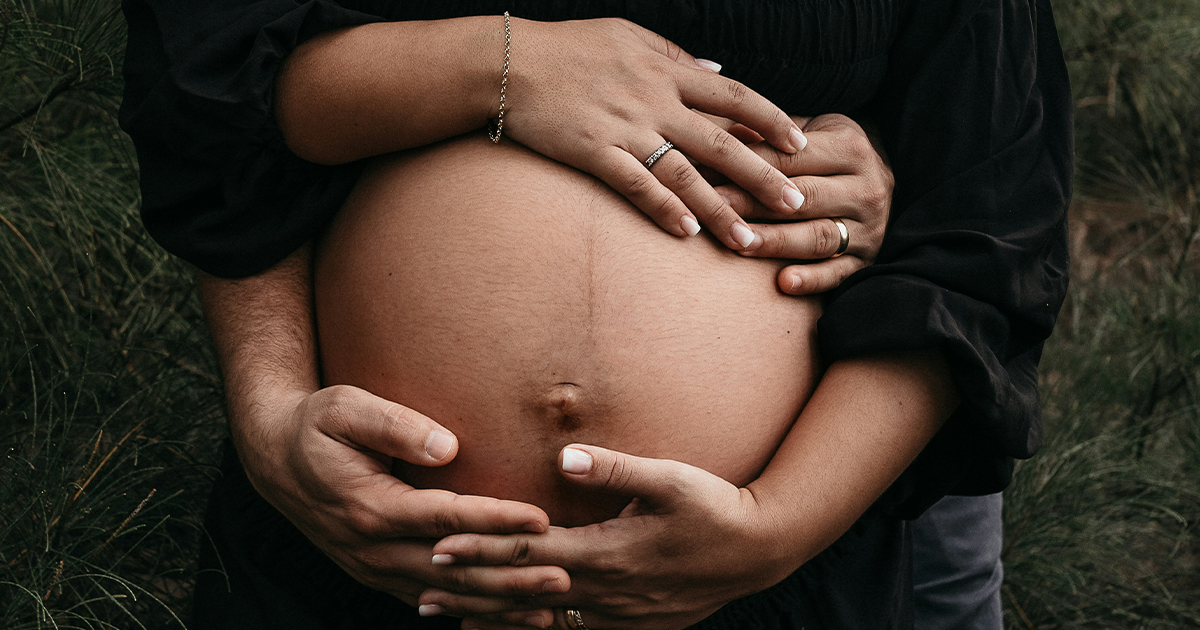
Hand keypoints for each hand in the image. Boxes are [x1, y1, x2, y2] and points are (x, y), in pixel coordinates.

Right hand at [238, 384, 568, 606]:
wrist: (275, 461)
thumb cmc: (316, 426)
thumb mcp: (343, 409)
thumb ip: (394, 424)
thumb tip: (449, 446)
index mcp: (370, 506)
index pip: (445, 517)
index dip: (495, 519)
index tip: (541, 518)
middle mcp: (373, 548)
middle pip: (454, 568)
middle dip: (511, 574)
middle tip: (564, 574)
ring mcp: (374, 569)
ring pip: (446, 595)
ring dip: (499, 603)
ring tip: (550, 607)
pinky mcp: (380, 576)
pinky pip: (432, 601)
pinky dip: (473, 612)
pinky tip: (510, 617)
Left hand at [418, 445, 791, 629]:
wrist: (758, 551)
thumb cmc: (714, 507)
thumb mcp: (670, 479)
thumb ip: (614, 469)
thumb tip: (563, 457)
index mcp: (608, 552)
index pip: (529, 552)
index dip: (481, 549)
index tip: (438, 544)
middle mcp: (607, 590)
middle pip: (525, 592)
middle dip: (471, 590)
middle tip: (420, 590)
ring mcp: (620, 613)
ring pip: (544, 619)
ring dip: (494, 616)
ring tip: (450, 618)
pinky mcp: (634, 622)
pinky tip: (513, 629)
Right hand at [507, 18, 807, 251]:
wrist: (511, 63)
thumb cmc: (570, 47)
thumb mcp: (629, 36)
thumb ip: (675, 55)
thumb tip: (716, 71)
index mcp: (667, 71)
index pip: (735, 97)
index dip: (772, 121)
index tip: (801, 146)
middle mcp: (655, 101)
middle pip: (722, 143)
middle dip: (763, 176)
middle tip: (797, 206)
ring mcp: (625, 129)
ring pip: (685, 174)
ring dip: (720, 210)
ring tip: (748, 241)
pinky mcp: (594, 152)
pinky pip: (636, 185)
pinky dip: (663, 209)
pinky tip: (686, 233)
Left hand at [713, 114, 893, 294]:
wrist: (878, 178)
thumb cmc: (826, 153)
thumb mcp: (807, 132)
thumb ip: (768, 136)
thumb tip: (721, 136)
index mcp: (852, 147)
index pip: (792, 158)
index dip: (747, 165)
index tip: (706, 174)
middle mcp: (867, 187)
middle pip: (804, 198)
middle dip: (754, 204)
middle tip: (714, 209)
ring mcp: (870, 227)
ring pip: (819, 236)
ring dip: (777, 242)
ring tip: (740, 245)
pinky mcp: (868, 260)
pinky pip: (840, 273)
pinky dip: (812, 280)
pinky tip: (783, 283)